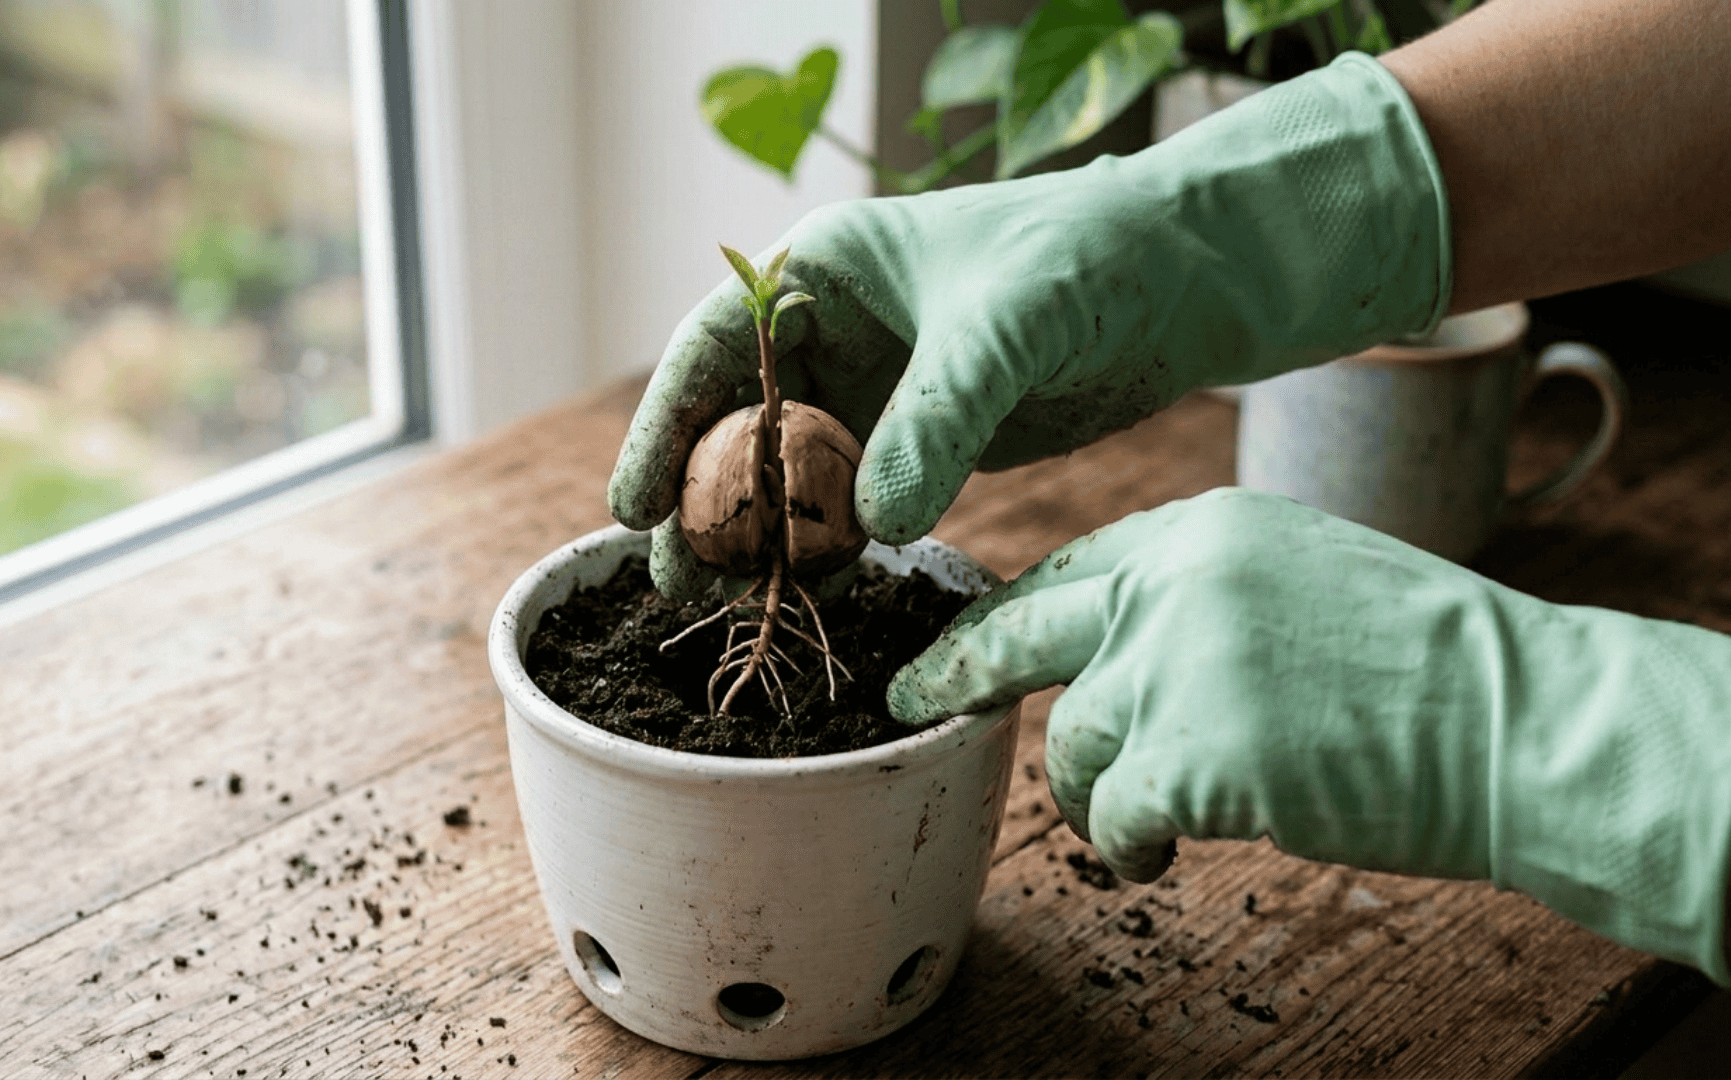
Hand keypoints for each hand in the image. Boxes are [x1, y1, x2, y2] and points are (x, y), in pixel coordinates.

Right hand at [611, 54, 1450, 600]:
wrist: (1185, 280)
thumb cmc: (1089, 259)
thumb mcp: (1005, 327)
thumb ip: (937, 418)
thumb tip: (874, 522)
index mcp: (826, 267)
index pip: (714, 347)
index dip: (665, 425)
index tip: (635, 506)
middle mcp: (837, 327)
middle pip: (737, 418)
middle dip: (699, 497)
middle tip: (670, 579)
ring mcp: (881, 387)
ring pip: (792, 468)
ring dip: (757, 533)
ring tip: (719, 599)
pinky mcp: (928, 438)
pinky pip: (856, 497)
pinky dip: (828, 543)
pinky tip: (808, 590)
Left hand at [889, 489, 1730, 983]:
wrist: (1521, 721)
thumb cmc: (1431, 666)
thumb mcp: (1302, 576)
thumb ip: (1203, 596)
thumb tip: (1115, 648)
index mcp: (1204, 529)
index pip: (1074, 569)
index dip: (1014, 613)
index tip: (966, 640)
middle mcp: (1174, 582)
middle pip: (1022, 628)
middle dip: (955, 669)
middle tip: (916, 699)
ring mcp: (1177, 664)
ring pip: (1066, 740)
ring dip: (1087, 794)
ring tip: (1131, 826)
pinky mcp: (1192, 753)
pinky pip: (1111, 813)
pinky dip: (1124, 845)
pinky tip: (1157, 856)